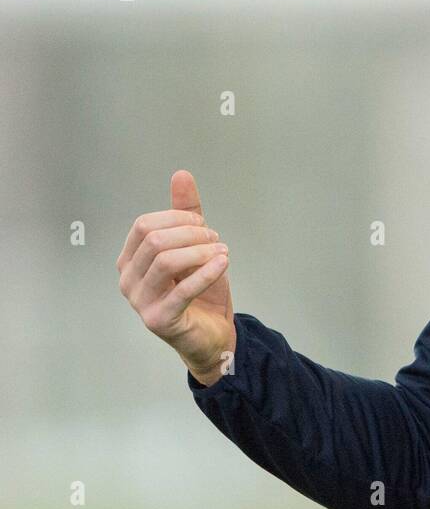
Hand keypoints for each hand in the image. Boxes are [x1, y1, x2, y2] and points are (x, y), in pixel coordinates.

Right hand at [117, 169, 234, 384]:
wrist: (211, 334)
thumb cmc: (198, 290)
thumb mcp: (194, 246)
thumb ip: (185, 213)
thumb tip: (181, 174)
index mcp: (130, 260)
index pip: (144, 225)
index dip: (177, 219)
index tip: (203, 225)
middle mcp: (128, 280)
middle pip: (155, 240)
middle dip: (191, 234)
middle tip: (215, 240)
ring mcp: (140, 301)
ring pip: (167, 261)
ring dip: (201, 251)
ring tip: (222, 252)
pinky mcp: (159, 319)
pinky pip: (182, 289)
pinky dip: (206, 272)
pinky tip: (223, 263)